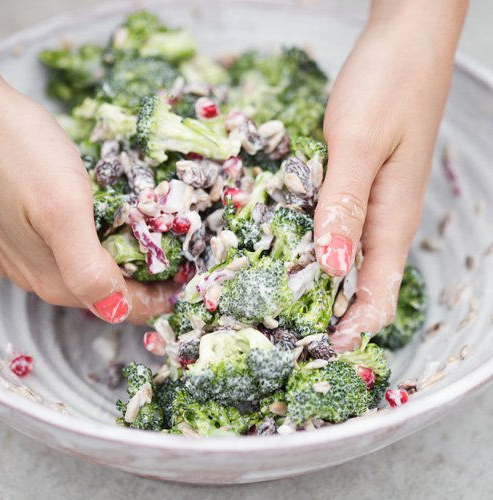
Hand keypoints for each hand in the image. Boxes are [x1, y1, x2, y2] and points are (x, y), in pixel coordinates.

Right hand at [0, 68, 177, 324]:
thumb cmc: (17, 153)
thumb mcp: (60, 208)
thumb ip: (86, 266)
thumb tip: (116, 312)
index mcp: (58, 279)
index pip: (124, 308)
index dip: (161, 300)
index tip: (192, 282)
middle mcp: (44, 276)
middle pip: (111, 292)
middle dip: (150, 281)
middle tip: (185, 259)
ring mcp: (32, 255)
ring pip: (95, 270)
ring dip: (130, 260)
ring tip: (161, 240)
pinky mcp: (26, 233)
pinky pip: (76, 248)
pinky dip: (106, 241)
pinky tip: (119, 222)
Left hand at [314, 0, 467, 351]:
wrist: (405, 40)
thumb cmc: (388, 86)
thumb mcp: (359, 145)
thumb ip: (345, 207)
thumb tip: (334, 267)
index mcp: (392, 221)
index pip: (376, 296)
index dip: (349, 330)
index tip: (310, 350)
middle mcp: (383, 221)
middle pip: (358, 286)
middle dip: (326, 314)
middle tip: (279, 331)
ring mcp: (370, 204)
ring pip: (345, 260)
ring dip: (316, 284)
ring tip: (274, 302)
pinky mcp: (355, 186)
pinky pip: (335, 229)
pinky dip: (312, 247)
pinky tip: (284, 249)